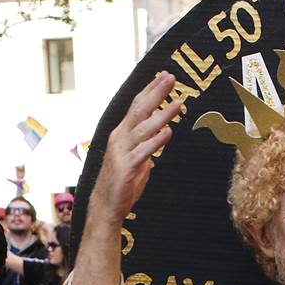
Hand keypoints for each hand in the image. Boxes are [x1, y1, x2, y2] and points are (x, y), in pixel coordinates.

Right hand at [90, 73, 183, 224]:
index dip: (150, 91)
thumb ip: (146, 152)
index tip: (164, 77)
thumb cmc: (121, 186)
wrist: (106, 207)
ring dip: (162, 115)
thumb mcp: (137, 163)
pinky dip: (156, 141)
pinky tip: (168, 132)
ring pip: (144, 128)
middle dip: (156, 93)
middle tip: (171, 78)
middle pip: (139, 110)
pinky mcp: (126, 168)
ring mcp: (122, 152)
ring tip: (179, 104)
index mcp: (123, 134)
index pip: (137, 107)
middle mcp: (120, 138)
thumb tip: (156, 148)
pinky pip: (143, 152)